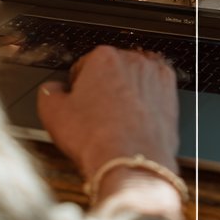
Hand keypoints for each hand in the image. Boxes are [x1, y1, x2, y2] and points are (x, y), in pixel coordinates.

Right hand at [37, 45, 179, 177]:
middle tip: (97, 113)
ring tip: (118, 119)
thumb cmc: (96, 139)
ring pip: (134, 79)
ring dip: (127, 92)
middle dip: (104, 87)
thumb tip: (52, 89)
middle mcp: (132, 60)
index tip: (79, 101)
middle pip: (111, 70)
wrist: (131, 162)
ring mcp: (154, 75)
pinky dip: (147, 100)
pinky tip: (136, 119)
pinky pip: (154, 90)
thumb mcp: (53, 114)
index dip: (78, 86)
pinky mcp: (171, 93)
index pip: (84, 65)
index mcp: (102, 57)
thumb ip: (49, 92)